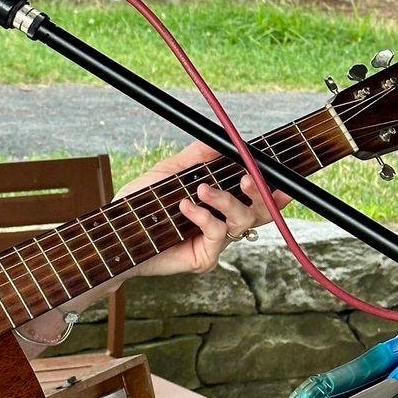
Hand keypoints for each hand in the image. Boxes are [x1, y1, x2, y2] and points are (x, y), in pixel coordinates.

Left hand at [115, 141, 288, 279]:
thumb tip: (218, 138)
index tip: (280, 177)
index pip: (254, 198)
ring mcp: (215, 243)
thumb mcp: (169, 172)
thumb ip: (195, 156)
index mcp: (219, 206)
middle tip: (247, 178)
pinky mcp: (204, 258)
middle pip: (259, 212)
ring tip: (202, 190)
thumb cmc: (141, 204)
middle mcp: (222, 224)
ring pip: (241, 221)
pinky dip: (203, 216)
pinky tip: (186, 207)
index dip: (272, 190)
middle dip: (259, 193)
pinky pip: (216, 234)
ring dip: (226, 201)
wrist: (117, 231)